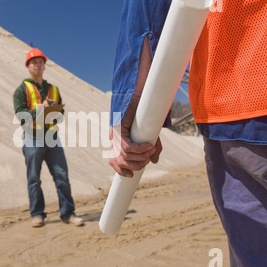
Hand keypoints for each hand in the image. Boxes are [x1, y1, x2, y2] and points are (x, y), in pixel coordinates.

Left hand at [108, 36, 161, 177]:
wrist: (144, 91)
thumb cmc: (147, 111)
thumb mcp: (151, 132)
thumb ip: (151, 147)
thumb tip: (153, 161)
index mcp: (120, 139)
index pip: (113, 161)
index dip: (120, 170)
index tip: (129, 176)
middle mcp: (115, 137)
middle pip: (121, 162)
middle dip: (137, 164)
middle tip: (150, 154)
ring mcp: (116, 132)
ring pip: (125, 156)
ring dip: (141, 157)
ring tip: (152, 148)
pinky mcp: (119, 127)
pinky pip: (127, 147)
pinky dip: (139, 150)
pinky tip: (148, 147)